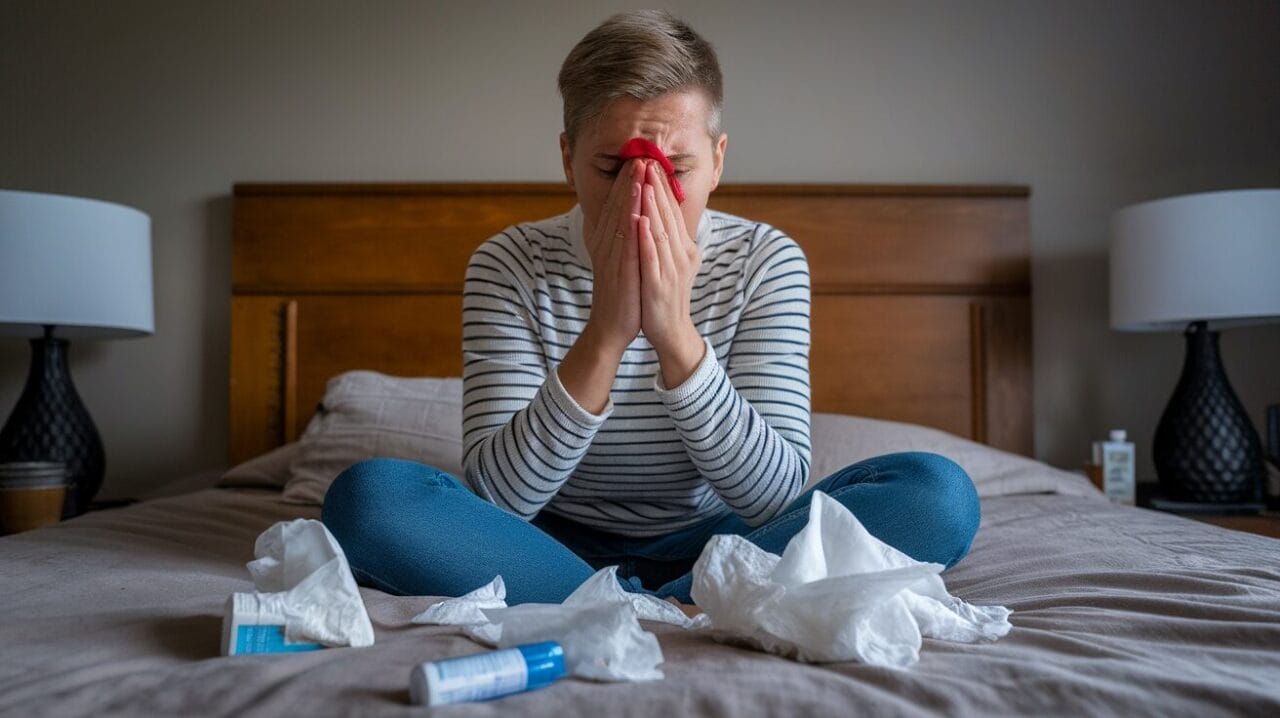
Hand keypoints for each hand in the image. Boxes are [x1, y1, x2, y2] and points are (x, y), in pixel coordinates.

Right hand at [582, 159, 644, 356]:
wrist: (611, 325)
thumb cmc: (620, 291)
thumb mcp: (619, 257)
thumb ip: (621, 234)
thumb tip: (630, 212)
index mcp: (606, 239)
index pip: (616, 203)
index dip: (626, 180)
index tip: (638, 158)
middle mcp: (605, 243)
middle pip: (617, 205)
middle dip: (628, 179)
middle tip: (639, 154)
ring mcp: (611, 257)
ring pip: (620, 219)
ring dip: (629, 194)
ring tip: (638, 172)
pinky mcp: (619, 272)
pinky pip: (625, 246)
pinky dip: (631, 227)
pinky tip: (638, 211)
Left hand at [635, 161, 703, 385]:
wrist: (671, 331)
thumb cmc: (665, 295)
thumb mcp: (671, 262)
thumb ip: (668, 239)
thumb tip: (660, 214)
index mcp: (683, 247)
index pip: (673, 210)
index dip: (663, 186)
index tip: (653, 162)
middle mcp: (681, 255)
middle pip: (669, 215)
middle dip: (658, 187)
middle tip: (649, 161)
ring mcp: (671, 269)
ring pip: (662, 231)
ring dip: (653, 206)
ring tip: (644, 183)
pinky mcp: (659, 284)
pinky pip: (653, 258)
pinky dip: (647, 238)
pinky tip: (640, 222)